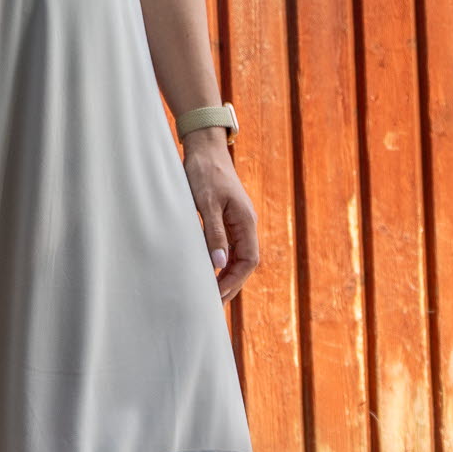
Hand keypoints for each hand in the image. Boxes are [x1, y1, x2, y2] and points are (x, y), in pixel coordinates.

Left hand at [183, 132, 260, 299]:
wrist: (204, 148)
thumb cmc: (204, 172)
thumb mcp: (206, 203)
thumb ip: (213, 234)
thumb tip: (219, 265)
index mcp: (246, 222)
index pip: (248, 261)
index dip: (235, 281)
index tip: (217, 295)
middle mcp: (245, 224)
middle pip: (245, 263)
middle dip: (231, 284)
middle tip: (213, 303)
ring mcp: (237, 222)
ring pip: (237, 256)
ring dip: (226, 275)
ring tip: (211, 293)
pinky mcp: (226, 218)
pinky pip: (228, 247)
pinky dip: (220, 262)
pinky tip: (208, 270)